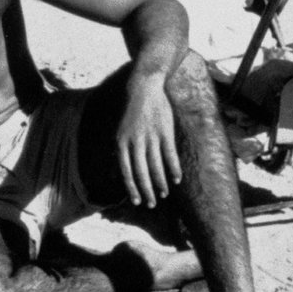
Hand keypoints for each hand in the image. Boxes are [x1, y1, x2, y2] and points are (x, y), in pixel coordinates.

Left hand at [117, 74, 182, 206]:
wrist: (143, 88)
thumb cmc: (131, 112)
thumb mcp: (120, 131)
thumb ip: (120, 150)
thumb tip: (115, 170)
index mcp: (121, 143)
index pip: (126, 171)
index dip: (132, 188)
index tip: (136, 201)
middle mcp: (135, 142)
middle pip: (141, 172)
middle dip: (147, 191)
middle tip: (152, 204)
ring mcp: (151, 137)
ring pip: (156, 166)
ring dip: (161, 183)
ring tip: (164, 193)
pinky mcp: (165, 132)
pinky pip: (170, 155)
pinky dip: (173, 168)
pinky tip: (177, 179)